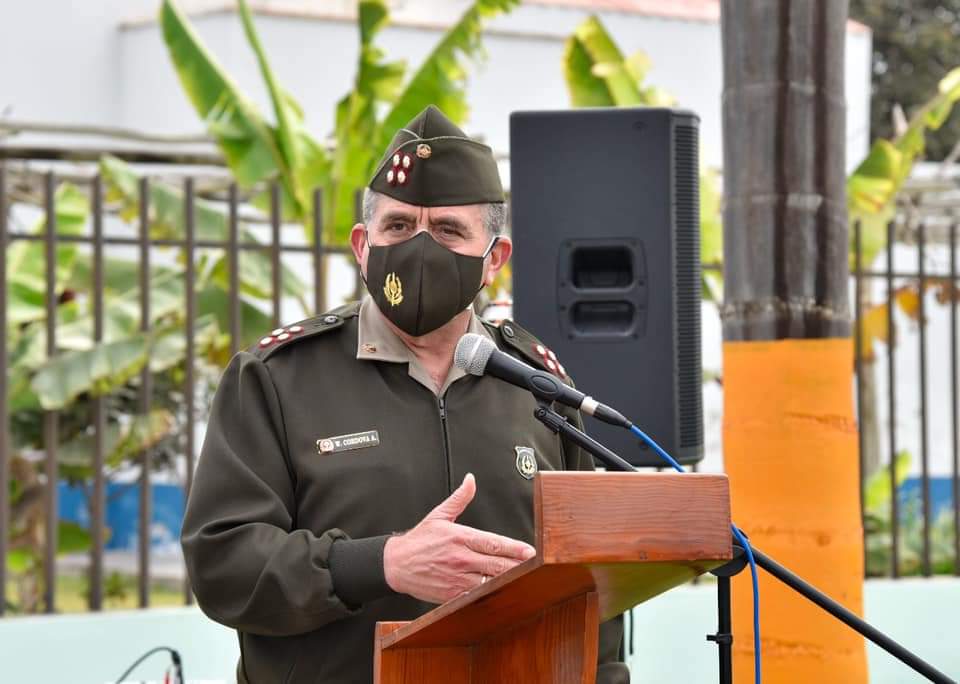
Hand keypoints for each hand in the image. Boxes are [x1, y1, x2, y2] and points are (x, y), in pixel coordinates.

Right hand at [383, 473, 535, 603]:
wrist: (395, 564)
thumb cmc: (418, 541)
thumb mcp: (439, 515)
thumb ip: (459, 499)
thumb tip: (470, 480)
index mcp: (460, 537)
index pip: (493, 542)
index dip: (514, 548)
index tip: (530, 551)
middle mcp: (461, 558)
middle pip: (497, 564)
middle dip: (518, 565)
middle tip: (537, 566)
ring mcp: (457, 578)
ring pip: (490, 582)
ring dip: (508, 581)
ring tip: (526, 580)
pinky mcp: (452, 594)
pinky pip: (476, 596)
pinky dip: (490, 595)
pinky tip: (503, 594)